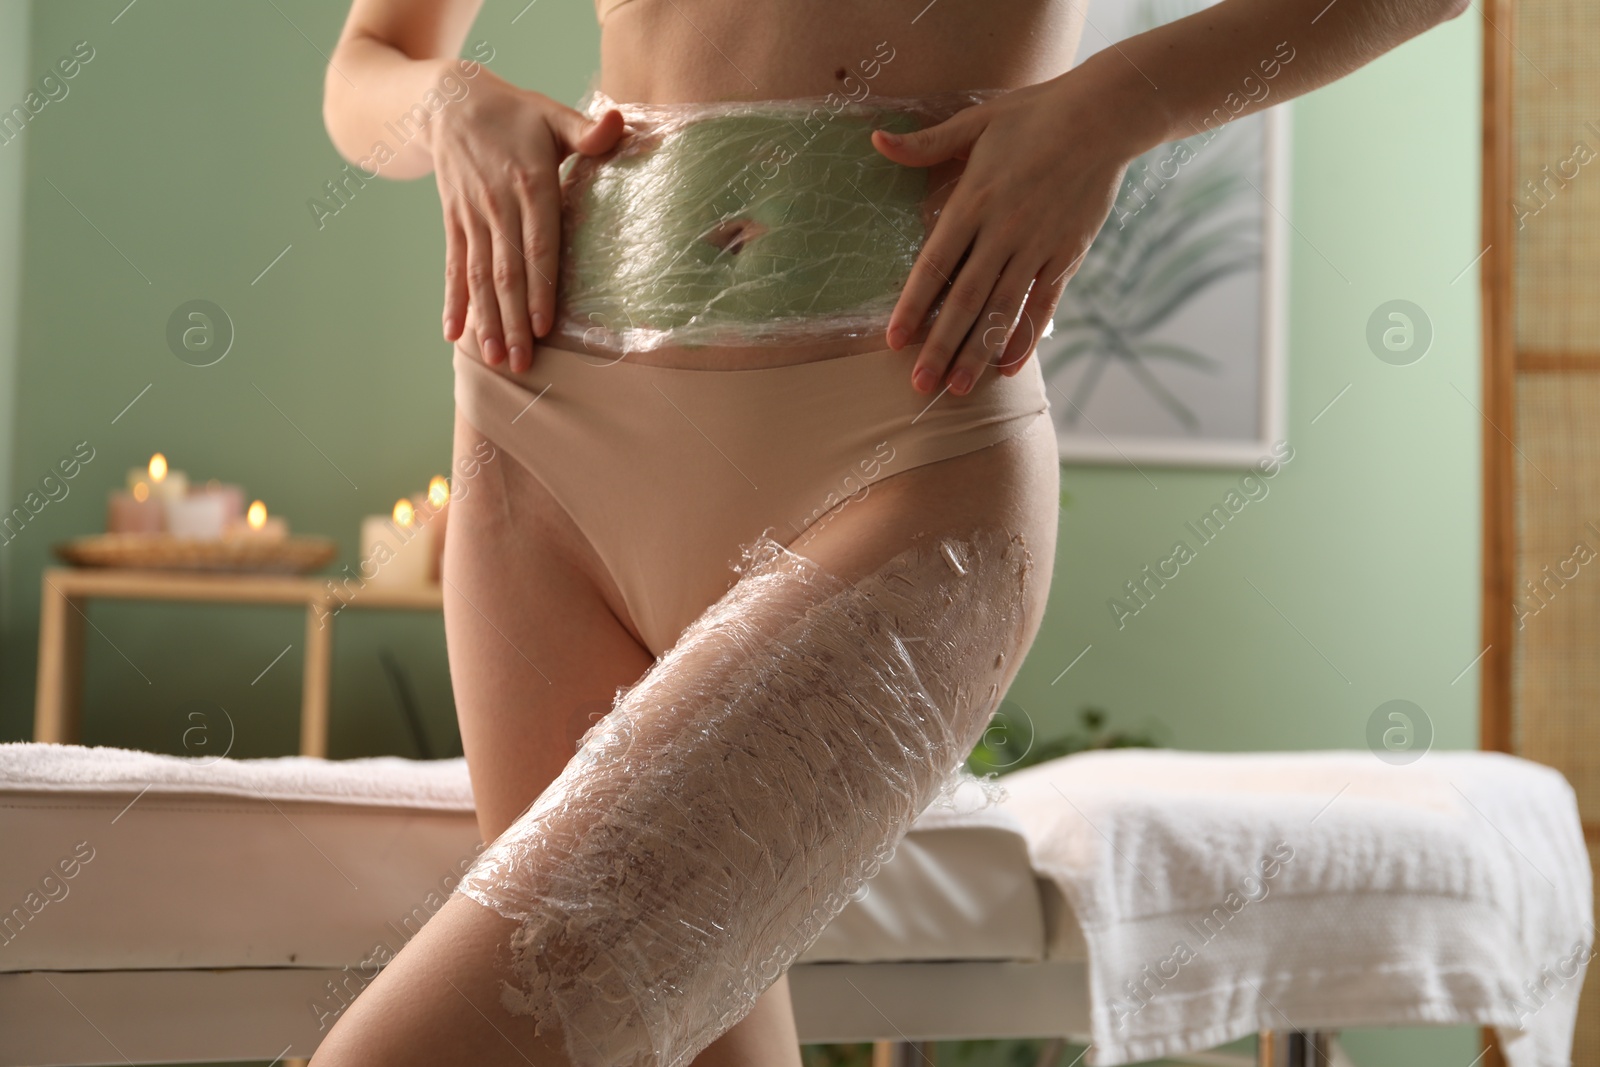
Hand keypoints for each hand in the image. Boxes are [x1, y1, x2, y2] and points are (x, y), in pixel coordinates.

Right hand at [430, 68, 623, 372]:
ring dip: (487, 320)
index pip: (538, 245)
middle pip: (507, 272)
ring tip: (495, 358)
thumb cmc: (516, 114)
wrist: (449, 103)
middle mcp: (498, 206)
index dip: (541, 287)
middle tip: (522, 363)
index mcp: (530, 184)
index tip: (545, 326)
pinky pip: (453, 267)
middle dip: (515, 321)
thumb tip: (618, 124)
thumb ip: (586, 129)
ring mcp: (472, 217)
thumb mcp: (552, 114)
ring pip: (479, 276)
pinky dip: (453, 301)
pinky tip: (453, 334)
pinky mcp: (454, 223)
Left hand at [871, 75, 1137, 394]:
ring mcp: (1037, 247)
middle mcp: (1003, 231)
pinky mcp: (1067, 255)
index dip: (912, 306)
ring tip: (958, 389)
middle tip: (919, 384)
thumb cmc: (1033, 116)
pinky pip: (1043, 305)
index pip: (934, 266)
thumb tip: (875, 141)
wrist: (1103, 116)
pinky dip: (1025, 337)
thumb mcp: (975, 122)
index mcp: (973, 201)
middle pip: (965, 300)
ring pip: (1002, 310)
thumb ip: (925, 143)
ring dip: (978, 352)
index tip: (893, 340)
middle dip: (940, 346)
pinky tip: (1008, 366)